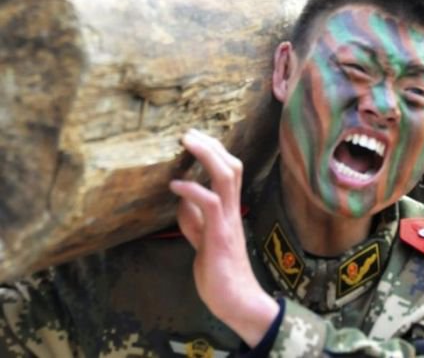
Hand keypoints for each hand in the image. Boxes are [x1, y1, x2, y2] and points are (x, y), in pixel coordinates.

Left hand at [169, 129, 278, 346]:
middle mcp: (233, 210)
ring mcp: (228, 222)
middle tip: (188, 132)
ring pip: (226, 178)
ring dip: (206, 156)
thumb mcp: (201, 239)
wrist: (236, 301)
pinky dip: (193, 190)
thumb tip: (182, 196)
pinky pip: (211, 205)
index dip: (214, 151)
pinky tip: (176, 185)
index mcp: (229, 210)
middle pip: (231, 166)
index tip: (194, 137)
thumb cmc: (220, 272)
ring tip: (186, 143)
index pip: (229, 171)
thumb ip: (193, 217)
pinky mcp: (220, 236)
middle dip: (211, 145)